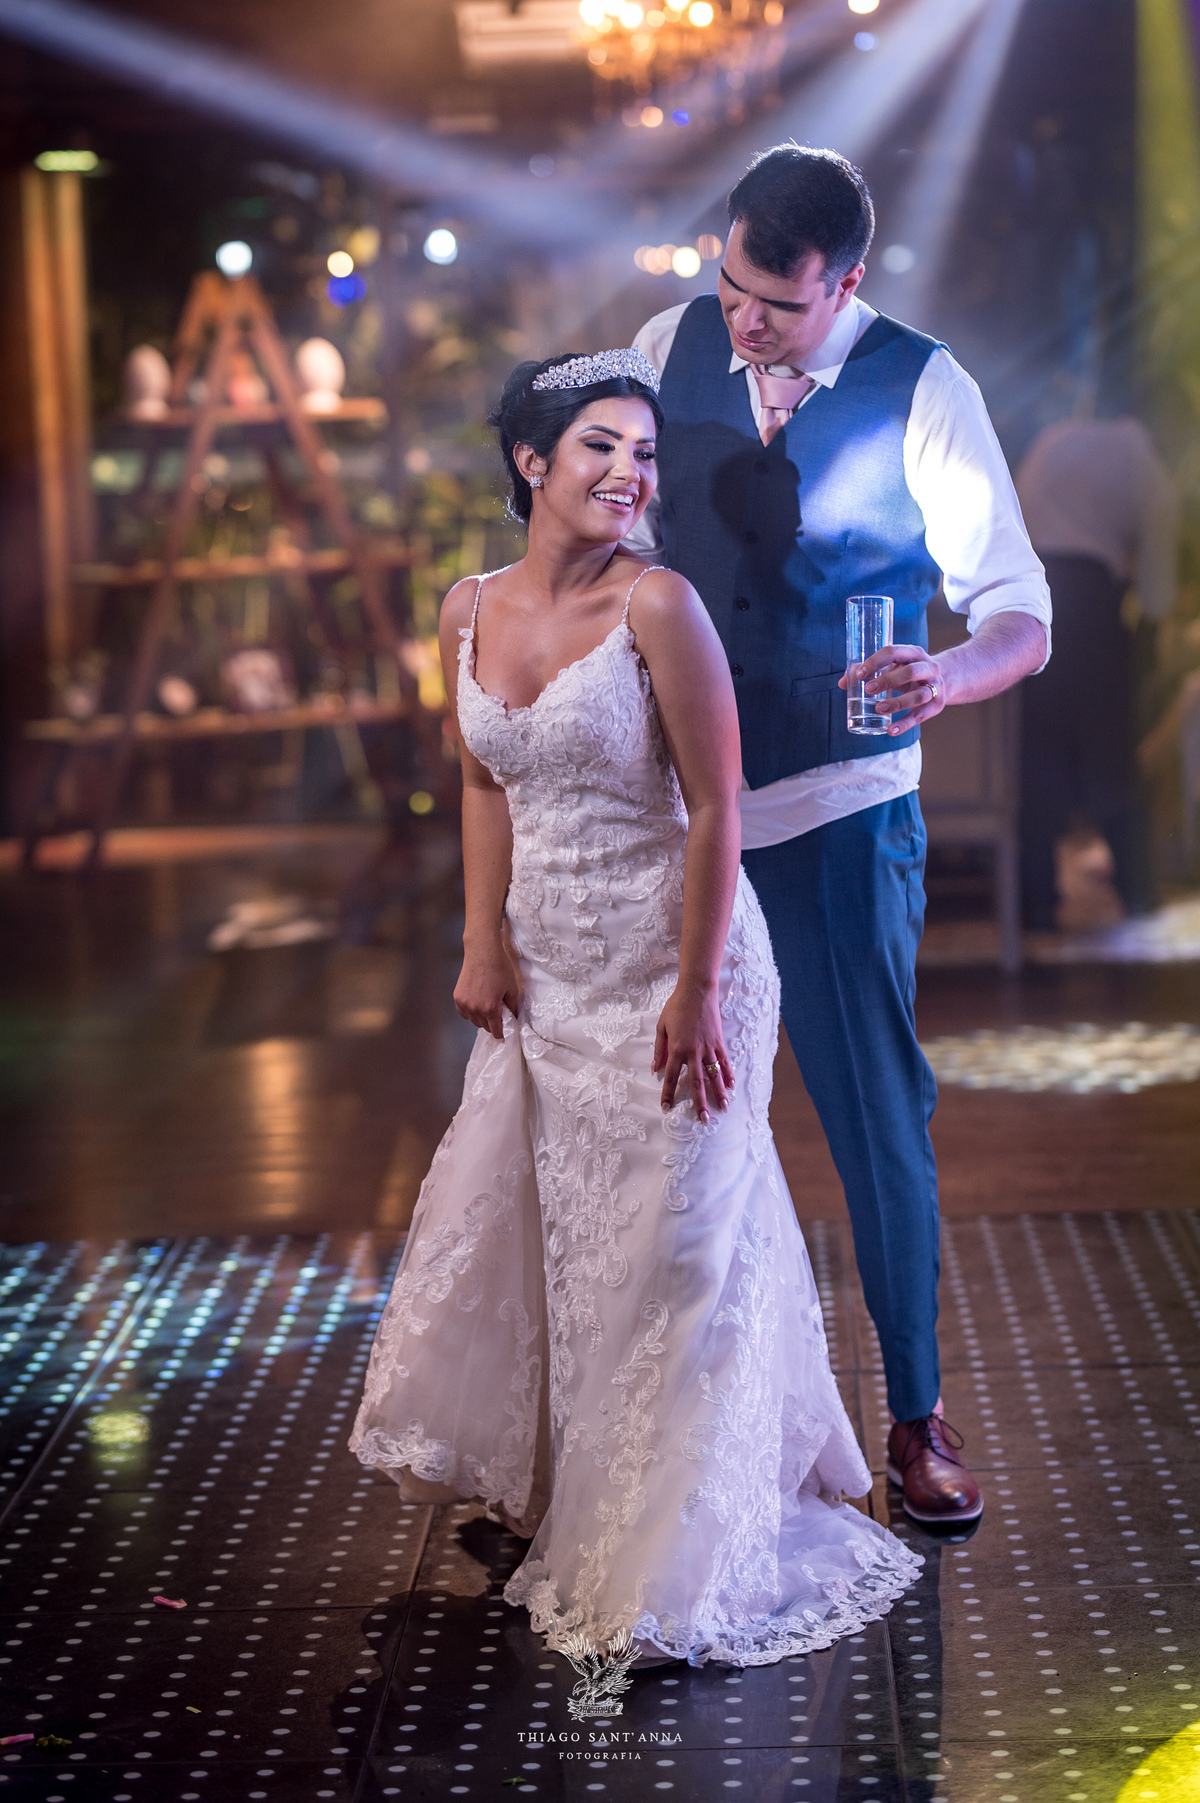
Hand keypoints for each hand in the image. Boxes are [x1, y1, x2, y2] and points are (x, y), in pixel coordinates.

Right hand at [454, 940, 520, 1040]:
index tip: (505, 1030)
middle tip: (499, 1012)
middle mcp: (475, 1009)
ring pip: (474, 1021)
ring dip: (481, 1018)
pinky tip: (477, 1002)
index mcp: (490, 1009)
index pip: (496, 1031)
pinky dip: (471, 1012)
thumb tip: (514, 1019)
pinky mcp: (457, 998)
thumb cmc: (499, 968)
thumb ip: (514, 1007)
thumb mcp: (512, 988)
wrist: (482, 952)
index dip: (502, 1032)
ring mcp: (464, 1004)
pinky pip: (464, 1013)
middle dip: (493, 1023)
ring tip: (487, 1005)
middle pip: (485, 1027)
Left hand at [652, 981, 734, 1123]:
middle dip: (699, 1103)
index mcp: (677, 1049)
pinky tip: (731, 1085)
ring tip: (723, 1107)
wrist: (697, 991)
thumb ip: (659, 1049)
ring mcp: (709, 1048)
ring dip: (718, 1092)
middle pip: (697, 1083)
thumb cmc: (676, 1007)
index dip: (668, 1093)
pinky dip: (728, 1074)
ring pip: (714, 1075)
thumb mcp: (661, 1027)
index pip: (672, 1077)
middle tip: (703, 1120)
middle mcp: (694, 1052)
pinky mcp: (719, 1042)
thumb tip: (655, 1068)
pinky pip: (724, 1061)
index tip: (666, 1108)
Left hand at [839, 643, 948, 732]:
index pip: (894, 652)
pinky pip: (921, 716)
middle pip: (910, 672)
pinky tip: (890, 731)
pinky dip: (905, 724)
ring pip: (919, 695)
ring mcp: (935, 686)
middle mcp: (928, 667)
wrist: (948, 678)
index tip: (860, 674)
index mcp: (913, 653)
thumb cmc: (910, 671)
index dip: (875, 662)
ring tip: (879, 709)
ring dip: (898, 703)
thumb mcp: (896, 666)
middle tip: (868, 690)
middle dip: (888, 680)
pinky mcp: (937, 705)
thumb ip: (870, 671)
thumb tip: (843, 683)